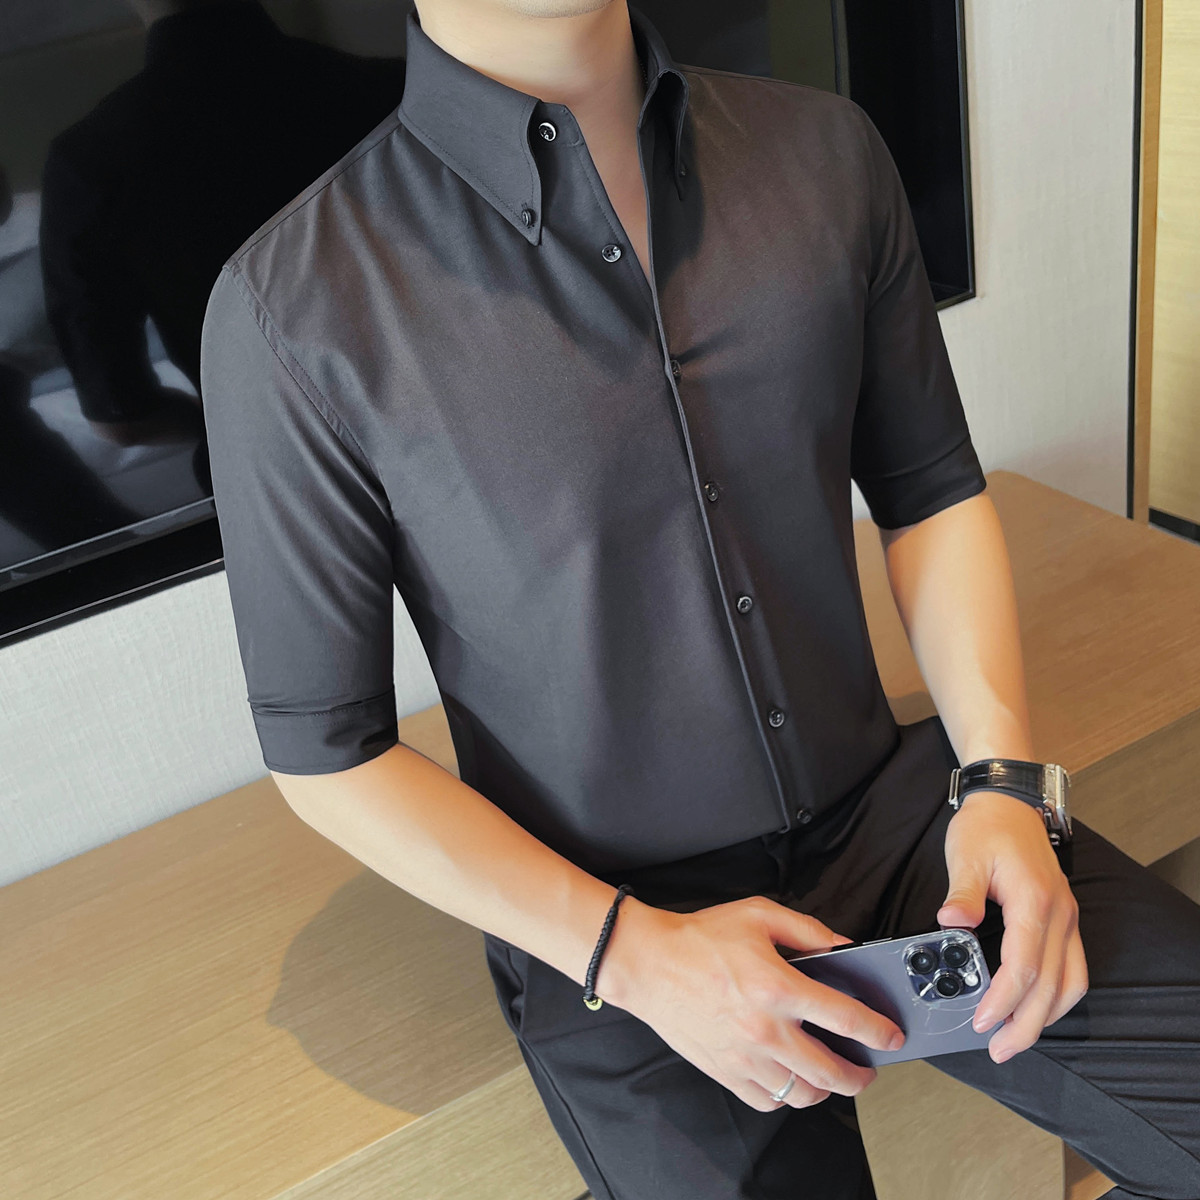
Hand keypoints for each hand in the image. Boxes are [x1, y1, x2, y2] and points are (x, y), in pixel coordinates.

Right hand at [594, 895, 905, 1111]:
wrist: (649, 962)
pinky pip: (767, 1102)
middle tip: (866, 1068)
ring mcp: (745, 1057)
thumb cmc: (699, 937)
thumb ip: (808, 930)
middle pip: (832, 1071)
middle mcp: (765, 1029)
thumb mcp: (759, 915)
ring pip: (802, 1094)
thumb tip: (843, 947)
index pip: (846, 1019)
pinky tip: (790, 1079)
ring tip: (830, 1076)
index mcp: (778, 987)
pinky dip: (786, 1097)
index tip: (890, 1037)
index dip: (878, 1032)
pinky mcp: (725, 1072)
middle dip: (860, 1075)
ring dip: (825, 1089)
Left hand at [937, 790, 1087, 1062]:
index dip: (1003, 1000)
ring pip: (1070, 983)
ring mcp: (1067, 918)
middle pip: (1052, 986)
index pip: (1024, 965)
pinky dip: (1057, 997)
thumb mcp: (966, 854)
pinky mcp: (1063, 919)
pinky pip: (1072, 969)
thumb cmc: (986, 827)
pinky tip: (1035, 1010)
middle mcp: (1059, 914)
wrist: (1008, 802)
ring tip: (1015, 1040)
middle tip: (998, 1050)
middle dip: (1026, 1024)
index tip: (981, 1023)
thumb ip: (962, 892)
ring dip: (1046, 1017)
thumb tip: (951, 922)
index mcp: (1034, 900)